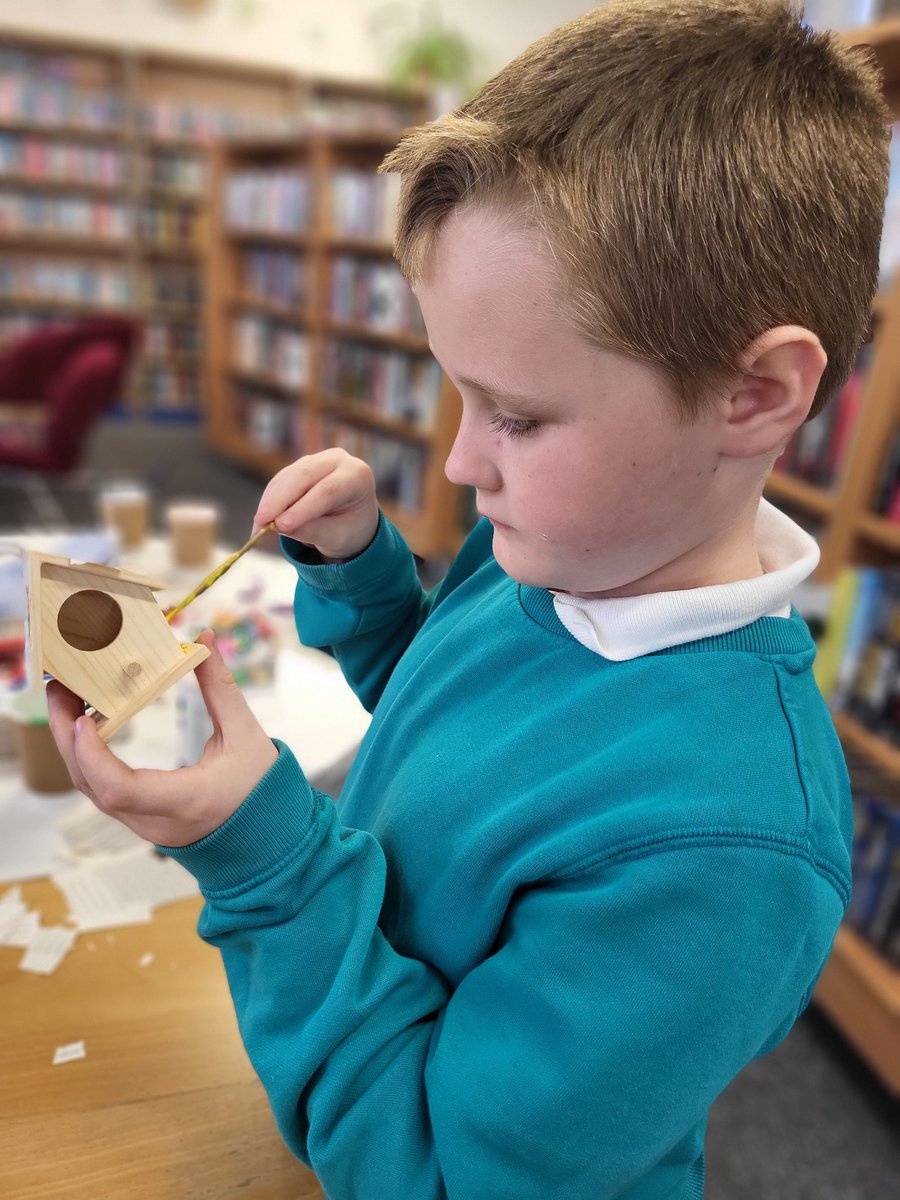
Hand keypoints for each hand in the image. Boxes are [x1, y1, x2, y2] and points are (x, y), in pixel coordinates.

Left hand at [46, 630, 278, 847]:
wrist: (270, 839)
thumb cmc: (264, 789)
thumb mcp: (246, 734)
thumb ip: (220, 687)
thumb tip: (203, 639)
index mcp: (186, 801)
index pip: (120, 789)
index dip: (93, 754)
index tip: (83, 717)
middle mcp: (156, 822)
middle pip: (93, 787)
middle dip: (67, 738)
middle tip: (60, 689)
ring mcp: (145, 826)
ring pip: (92, 790)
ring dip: (73, 746)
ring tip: (68, 700)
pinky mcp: (142, 820)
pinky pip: (104, 791)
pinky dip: (90, 758)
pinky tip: (88, 725)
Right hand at [252, 448, 377, 561]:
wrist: (353, 517)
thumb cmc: (350, 527)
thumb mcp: (338, 536)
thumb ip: (312, 531)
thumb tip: (278, 527)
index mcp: (357, 476)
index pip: (328, 490)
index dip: (302, 507)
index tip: (279, 526)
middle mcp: (338, 460)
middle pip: (303, 476)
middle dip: (279, 501)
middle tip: (260, 523)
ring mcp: (317, 460)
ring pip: (288, 477)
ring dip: (270, 502)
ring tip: (258, 527)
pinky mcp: (300, 466)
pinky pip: (280, 481)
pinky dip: (269, 500)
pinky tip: (261, 520)